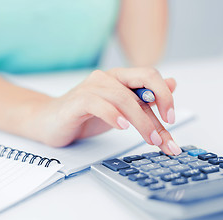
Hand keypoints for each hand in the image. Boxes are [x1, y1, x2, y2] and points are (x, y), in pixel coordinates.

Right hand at [29, 68, 181, 154]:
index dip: (166, 95)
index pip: (150, 77)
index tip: (171, 119)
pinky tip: (122, 127)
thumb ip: (145, 100)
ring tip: (149, 139)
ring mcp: (91, 87)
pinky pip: (97, 103)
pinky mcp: (76, 101)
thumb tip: (172, 84)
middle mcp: (108, 77)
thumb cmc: (84, 116)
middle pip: (143, 80)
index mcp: (120, 77)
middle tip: (166, 131)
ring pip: (123, 97)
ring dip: (141, 120)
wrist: (49, 121)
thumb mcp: (122, 110)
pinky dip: (112, 115)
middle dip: (160, 104)